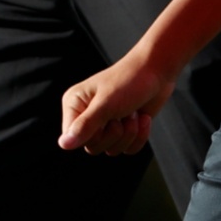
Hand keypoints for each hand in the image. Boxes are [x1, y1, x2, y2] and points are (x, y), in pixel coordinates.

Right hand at [57, 57, 175, 156]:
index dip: (91, 136)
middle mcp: (87, 115)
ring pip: (111, 149)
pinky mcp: (123, 129)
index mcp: (75, 104)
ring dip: (128, 134)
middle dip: (114, 134)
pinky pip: (127, 149)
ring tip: (133, 113)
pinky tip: (142, 118)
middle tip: (122, 114)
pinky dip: (139, 136)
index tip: (105, 121)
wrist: (157, 71)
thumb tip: (63, 144)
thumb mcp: (106, 104)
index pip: (71, 138)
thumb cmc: (129, 80)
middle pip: (93, 147)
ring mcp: (106, 123)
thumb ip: (85, 125)